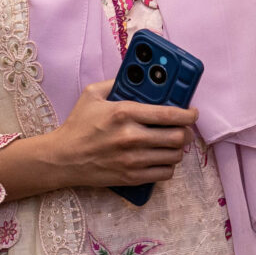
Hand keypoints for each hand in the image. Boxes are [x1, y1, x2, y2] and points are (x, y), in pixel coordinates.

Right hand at [0, 80, 197, 197]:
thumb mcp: (92, 95)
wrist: (63, 158)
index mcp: (125, 113)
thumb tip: (138, 77)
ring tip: (172, 143)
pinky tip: (161, 159)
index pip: (169, 114)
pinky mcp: (131, 177)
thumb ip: (116, 82)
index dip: (188, 113)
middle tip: (183, 129)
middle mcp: (132, 137)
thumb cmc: (78, 125)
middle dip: (185, 132)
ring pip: (174, 156)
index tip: (192, 112)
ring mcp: (132, 159)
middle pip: (177, 137)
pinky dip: (168, 166)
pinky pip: (164, 174)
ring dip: (178, 149)